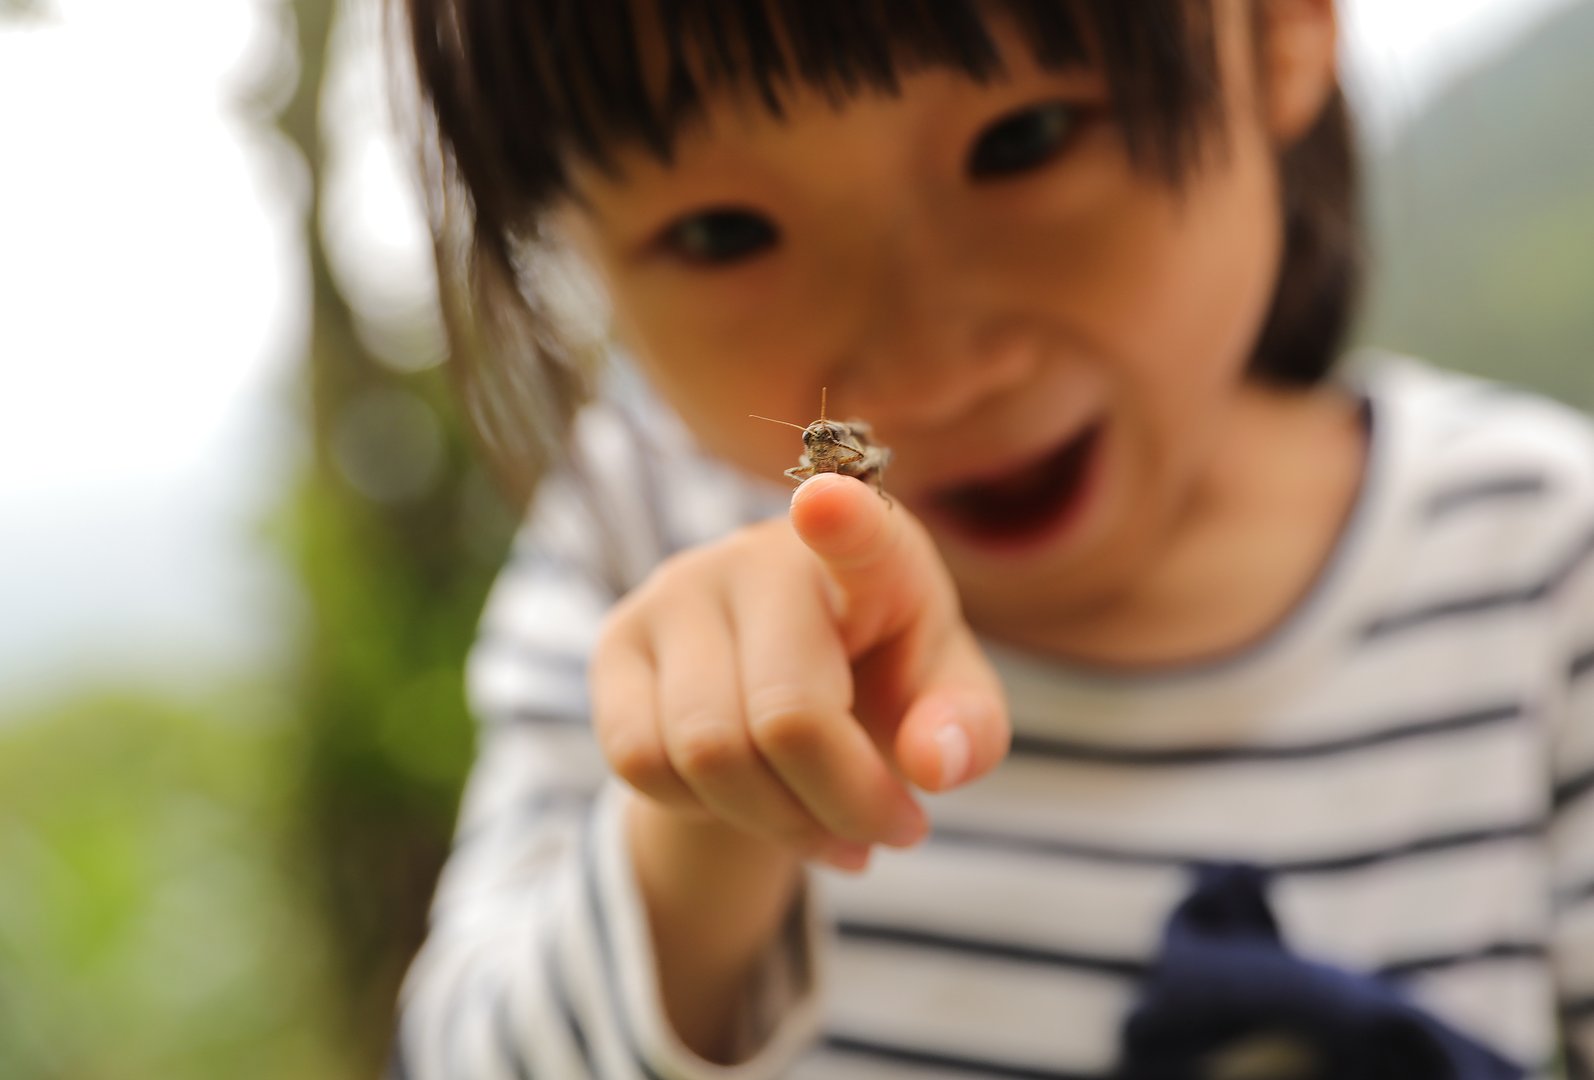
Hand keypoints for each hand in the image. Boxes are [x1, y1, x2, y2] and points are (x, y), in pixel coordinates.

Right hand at [591, 472, 1009, 870]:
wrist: (787, 684)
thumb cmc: (885, 677)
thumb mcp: (949, 700)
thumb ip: (969, 727)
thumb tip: (932, 765)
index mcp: (871, 551)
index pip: (856, 531)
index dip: (843, 521)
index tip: (830, 504)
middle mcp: (761, 556)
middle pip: (788, 719)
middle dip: (844, 807)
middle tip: (890, 833)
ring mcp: (676, 591)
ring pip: (706, 754)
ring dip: (778, 824)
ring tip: (826, 827)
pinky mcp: (617, 641)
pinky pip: (639, 763)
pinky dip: (701, 811)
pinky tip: (747, 800)